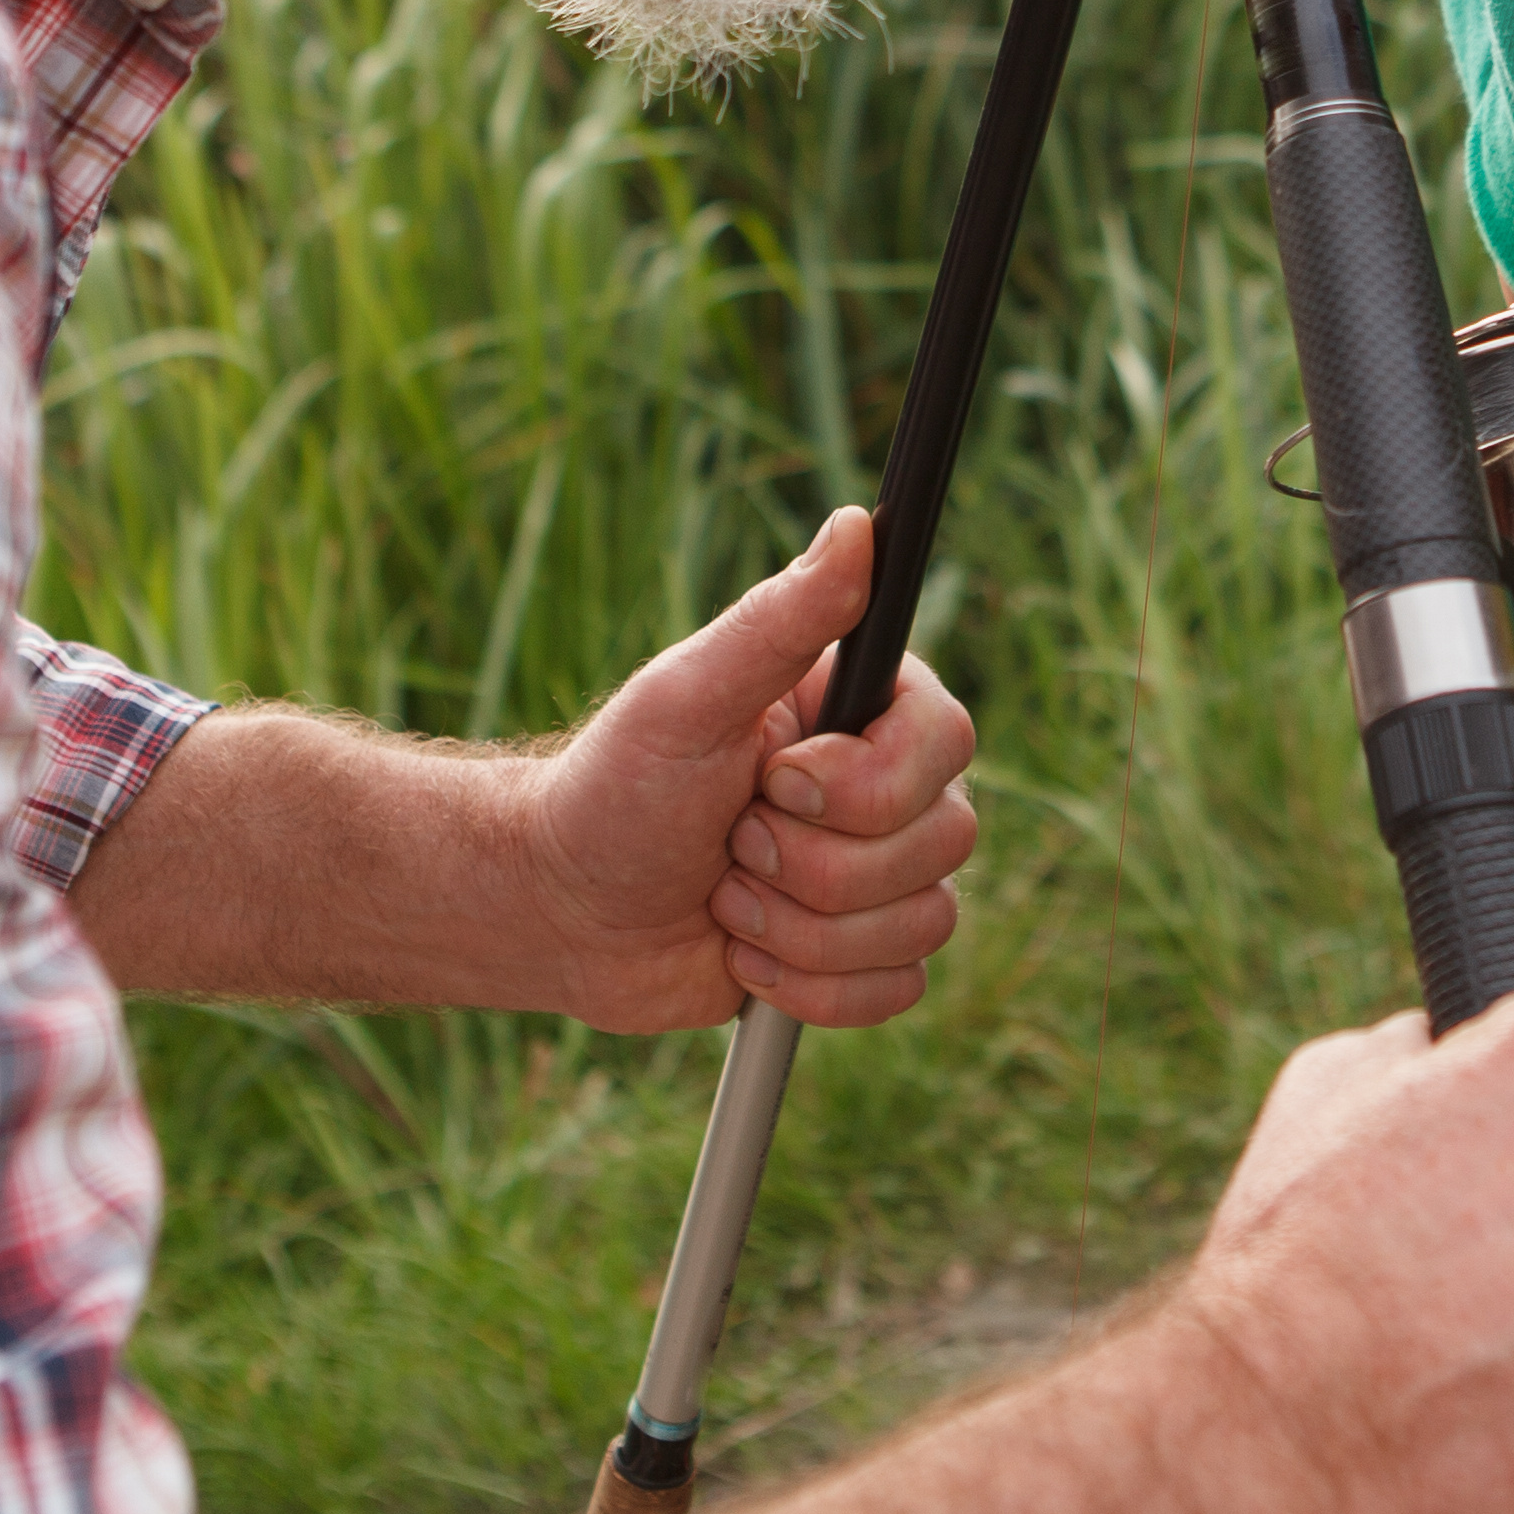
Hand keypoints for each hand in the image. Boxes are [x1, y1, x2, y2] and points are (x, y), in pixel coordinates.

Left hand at [526, 508, 979, 1031]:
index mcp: (863, 708)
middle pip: (938, 844)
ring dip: (797, 928)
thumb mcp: (689, 696)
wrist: (566, 908)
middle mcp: (890, 786)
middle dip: (810, 866)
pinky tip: (744, 952)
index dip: (863, 786)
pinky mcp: (861, 952)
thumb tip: (859, 523)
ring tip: (726, 896)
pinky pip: (895, 990)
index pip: (947, 743)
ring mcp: (880, 874)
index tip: (773, 782)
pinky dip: (807, 985)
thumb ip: (780, 618)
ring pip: (920, 924)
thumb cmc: (615, 787)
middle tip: (730, 840)